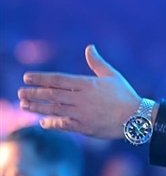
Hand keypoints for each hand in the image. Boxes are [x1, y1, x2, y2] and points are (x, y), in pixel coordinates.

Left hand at [17, 45, 141, 138]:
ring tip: (24, 105)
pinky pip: (63, 125)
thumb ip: (97, 62)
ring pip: (54, 109)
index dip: (40, 78)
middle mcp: (82, 98)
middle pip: (52, 94)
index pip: (58, 79)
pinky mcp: (84, 127)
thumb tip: (89, 47)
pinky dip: (51, 123)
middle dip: (34, 93)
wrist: (136, 117)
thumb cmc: (125, 95)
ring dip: (37, 107)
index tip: (26, 77)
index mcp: (87, 84)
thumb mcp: (112, 75)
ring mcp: (82, 114)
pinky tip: (43, 122)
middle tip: (20, 92)